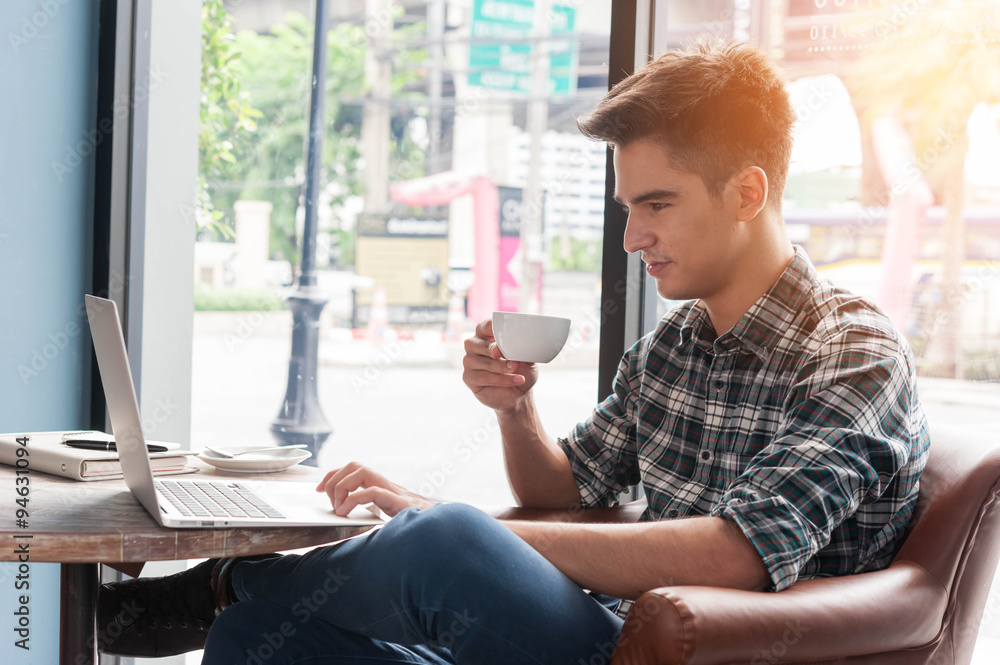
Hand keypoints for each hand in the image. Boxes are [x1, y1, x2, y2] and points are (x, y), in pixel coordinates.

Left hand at [315, 462, 434, 517]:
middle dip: (334, 480)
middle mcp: (389, 486)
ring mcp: (396, 493)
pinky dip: (354, 500)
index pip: (354, 469)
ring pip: (362, 471)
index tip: (318, 489)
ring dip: (343, 487)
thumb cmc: (419, 528)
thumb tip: (351, 522)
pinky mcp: (402, 504)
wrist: (446, 533)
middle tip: (330, 503)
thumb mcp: (391, 521)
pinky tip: (347, 513)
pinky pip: (374, 492)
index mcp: (385, 489)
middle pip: (355, 464)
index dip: (333, 475)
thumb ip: (376, 516)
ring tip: (338, 509)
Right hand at [462, 319, 538, 412]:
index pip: (484, 326)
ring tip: (517, 370)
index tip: (503, 333)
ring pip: (484, 362)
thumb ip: (524, 349)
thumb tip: (525, 342)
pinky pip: (484, 377)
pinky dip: (502, 379)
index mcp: (486, 335)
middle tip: (512, 358)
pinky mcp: (468, 378)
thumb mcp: (527, 358)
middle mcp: (474, 346)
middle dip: (497, 350)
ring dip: (502, 367)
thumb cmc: (520, 371)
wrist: (519, 394)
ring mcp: (469, 362)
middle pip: (480, 344)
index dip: (492, 328)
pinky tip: (516, 380)